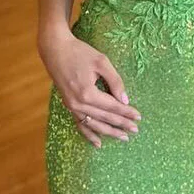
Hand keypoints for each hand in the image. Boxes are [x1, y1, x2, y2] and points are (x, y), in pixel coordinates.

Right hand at [38, 29, 141, 148]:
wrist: (55, 49)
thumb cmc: (80, 52)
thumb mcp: (101, 62)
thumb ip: (115, 81)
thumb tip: (125, 100)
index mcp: (88, 93)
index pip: (112, 107)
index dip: (126, 112)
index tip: (139, 117)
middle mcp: (79, 103)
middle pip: (104, 118)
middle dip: (121, 124)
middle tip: (136, 129)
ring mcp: (71, 106)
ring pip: (93, 124)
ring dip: (108, 132)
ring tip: (123, 137)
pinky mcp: (68, 105)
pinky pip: (80, 124)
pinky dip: (89, 135)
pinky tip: (98, 143)